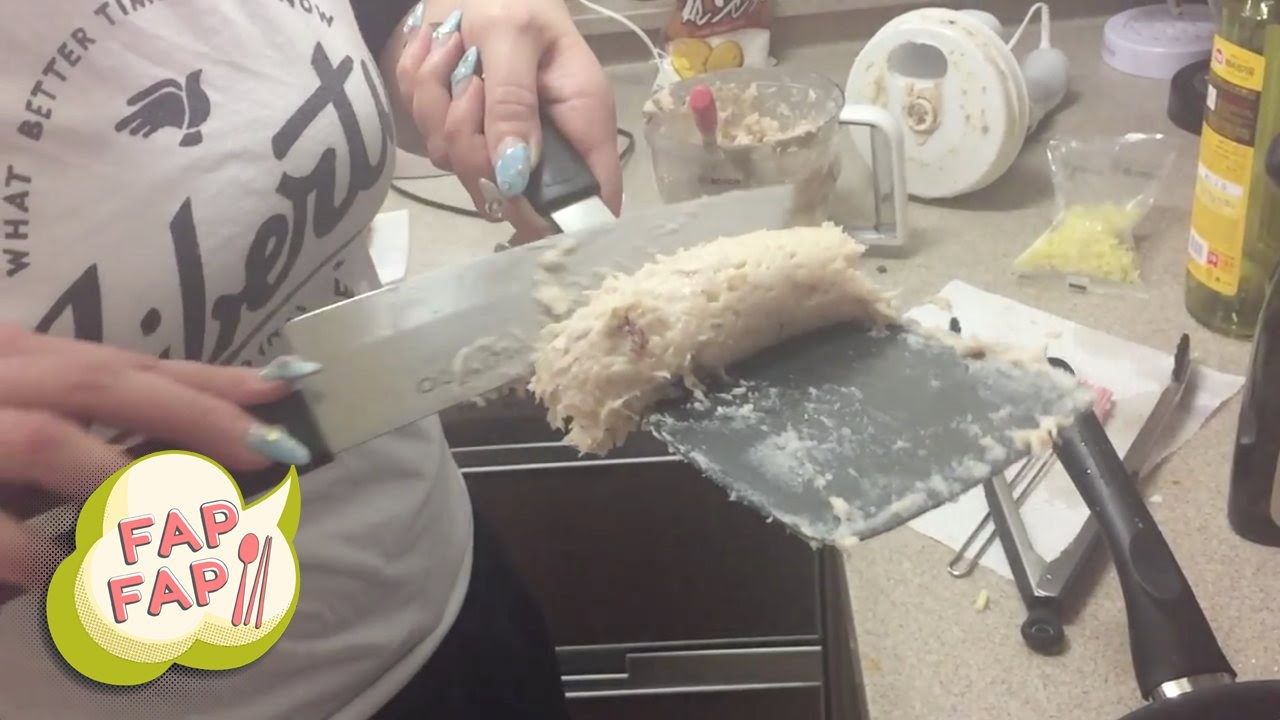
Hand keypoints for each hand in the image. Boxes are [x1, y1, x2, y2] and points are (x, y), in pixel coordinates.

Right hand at [0, 325, 315, 589]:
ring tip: (187, 528)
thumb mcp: (22, 429)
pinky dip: (44, 556)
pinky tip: (78, 581)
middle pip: (102, 385)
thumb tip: (196, 473)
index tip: (287, 387)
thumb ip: (88, 442)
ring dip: (125, 484)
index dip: (210, 381)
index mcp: (22, 361)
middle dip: (195, 417)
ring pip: (49, 443)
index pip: (130, 364)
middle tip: (269, 450)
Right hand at [113, 70, 211, 147]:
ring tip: (124, 131)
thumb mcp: (199, 89)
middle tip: (116, 125)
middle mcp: (163, 100)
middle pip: (145, 108)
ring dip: (137, 125)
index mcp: (168, 89)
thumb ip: (194, 82)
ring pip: (147, 118)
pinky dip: (148, 130)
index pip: (151, 92)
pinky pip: (155, 125)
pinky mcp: (168, 121)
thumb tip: (198, 71)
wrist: (213, 110)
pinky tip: (140, 135)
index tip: (129, 104)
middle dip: (132, 116)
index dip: (140, 97)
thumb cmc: (203, 97)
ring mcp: (164, 111)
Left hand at [394, 0, 622, 244]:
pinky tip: (437, 55)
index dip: (560, 215)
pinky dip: (422, 93)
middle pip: (509, 195)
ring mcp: (498, 144)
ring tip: (453, 53)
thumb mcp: (515, 35)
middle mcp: (542, 147)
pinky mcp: (462, 134)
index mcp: (582, 126)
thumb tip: (514, 173)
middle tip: (470, 85)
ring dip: (440, 107)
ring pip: (460, 165)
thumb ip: (514, 102)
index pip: (593, 201)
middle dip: (473, 146)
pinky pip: (430, 138)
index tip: (514, 188)